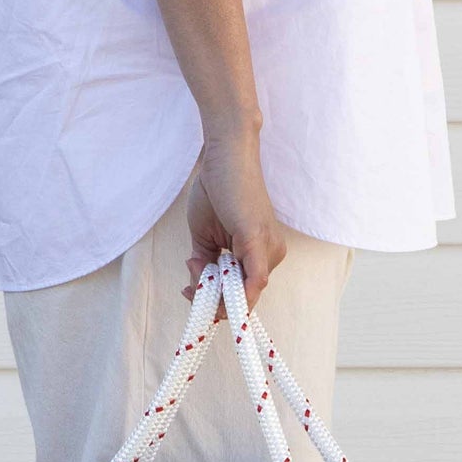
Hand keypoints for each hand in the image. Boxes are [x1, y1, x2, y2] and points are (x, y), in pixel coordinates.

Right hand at [183, 129, 286, 308]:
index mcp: (261, 254)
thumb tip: (200, 288)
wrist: (224, 157)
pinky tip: (207, 284)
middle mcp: (272, 254)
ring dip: (213, 290)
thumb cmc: (216, 191)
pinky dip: (232, 293)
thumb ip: (206, 265)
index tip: (192, 294)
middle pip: (245, 298)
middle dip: (214, 300)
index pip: (244, 293)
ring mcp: (269, 249)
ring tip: (194, 265)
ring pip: (246, 294)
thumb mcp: (206, 237)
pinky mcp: (258, 241)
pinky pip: (254, 282)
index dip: (219, 303)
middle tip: (189, 287)